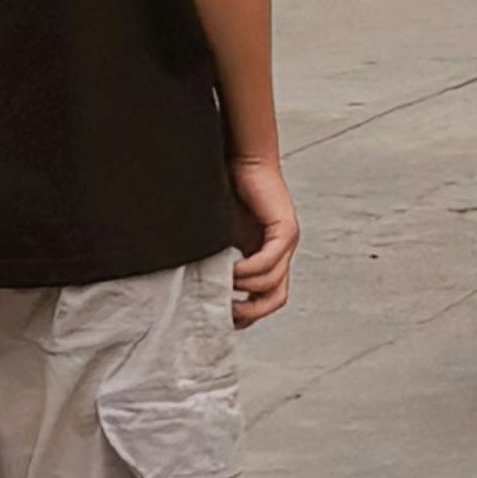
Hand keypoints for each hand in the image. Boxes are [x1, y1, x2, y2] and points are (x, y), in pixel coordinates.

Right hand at [224, 153, 300, 325]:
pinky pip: (270, 263)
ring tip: (223, 284)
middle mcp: (280, 253)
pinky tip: (231, 271)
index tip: (222, 318)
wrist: (242, 159)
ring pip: (272, 285)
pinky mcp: (286, 229)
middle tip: (225, 313)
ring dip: (244, 289)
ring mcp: (286, 242)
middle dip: (250, 312)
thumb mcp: (217, 235)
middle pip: (275, 299)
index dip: (247, 313)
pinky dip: (250, 272)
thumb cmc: (225, 192)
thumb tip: (190, 291)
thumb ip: (213, 261)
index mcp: (265, 256)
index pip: (265, 298)